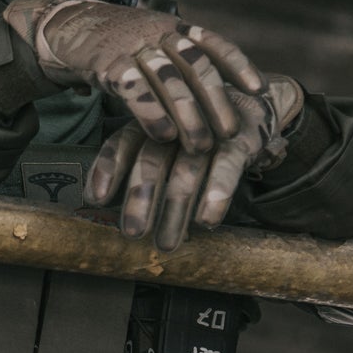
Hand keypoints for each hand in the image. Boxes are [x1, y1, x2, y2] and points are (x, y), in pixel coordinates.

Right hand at [4, 0, 265, 166]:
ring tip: (200, 146)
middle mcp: (158, 32)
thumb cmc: (118, 48)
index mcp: (174, 28)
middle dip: (216, 101)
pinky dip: (151, 113)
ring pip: (169, 79)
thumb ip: (181, 67)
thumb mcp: (154, 46)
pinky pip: (135, 88)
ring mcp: (132, 46)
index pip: (214, 43)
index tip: (261, 91)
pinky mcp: (106, 63)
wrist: (67, 28)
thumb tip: (221, 100)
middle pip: (196, 65)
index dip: (239, 66)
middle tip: (229, 134)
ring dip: (188, 115)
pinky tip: (163, 136)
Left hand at [86, 75, 303, 249]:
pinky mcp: (238, 139)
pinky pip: (225, 168)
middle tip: (133, 233)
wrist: (255, 108)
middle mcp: (175, 124)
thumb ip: (139, 167)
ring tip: (166, 244)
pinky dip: (216, 194)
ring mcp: (207, 131)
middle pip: (152, 160)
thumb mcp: (166, 144)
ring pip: (186, 171)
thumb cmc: (198, 135)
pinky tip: (207, 221)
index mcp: (151, 122)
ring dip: (174, 210)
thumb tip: (99, 204)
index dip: (108, 169)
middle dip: (141, 198)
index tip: (97, 199)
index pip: (123, 142)